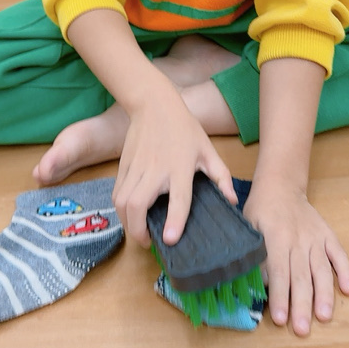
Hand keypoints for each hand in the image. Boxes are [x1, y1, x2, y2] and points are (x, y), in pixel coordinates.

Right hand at [112, 82, 236, 246]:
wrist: (154, 105)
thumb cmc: (184, 128)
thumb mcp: (208, 150)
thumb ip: (221, 177)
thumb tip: (232, 201)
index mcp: (180, 168)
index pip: (177, 198)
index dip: (174, 221)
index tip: (169, 240)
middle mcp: (155, 170)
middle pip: (137, 205)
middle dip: (138, 230)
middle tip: (149, 242)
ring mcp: (136, 168)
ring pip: (122, 202)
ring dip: (127, 223)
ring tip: (139, 232)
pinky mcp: (123, 166)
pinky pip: (116, 193)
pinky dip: (120, 209)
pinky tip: (129, 215)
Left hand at [243, 179, 348, 335]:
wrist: (280, 186)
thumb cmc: (259, 211)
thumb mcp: (248, 228)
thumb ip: (254, 255)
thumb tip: (256, 287)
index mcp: (275, 236)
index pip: (278, 271)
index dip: (279, 295)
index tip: (279, 319)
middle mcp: (298, 238)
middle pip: (301, 275)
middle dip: (301, 304)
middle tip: (302, 329)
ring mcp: (315, 237)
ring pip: (321, 269)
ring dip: (324, 294)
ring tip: (324, 317)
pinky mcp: (328, 235)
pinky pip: (339, 254)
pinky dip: (345, 271)